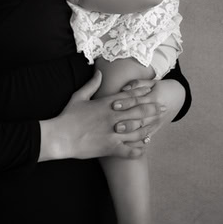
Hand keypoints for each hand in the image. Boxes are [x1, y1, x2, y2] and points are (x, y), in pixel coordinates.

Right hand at [38, 71, 166, 160]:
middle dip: (152, 109)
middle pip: (139, 112)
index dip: (142, 93)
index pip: (129, 96)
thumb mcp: (78, 97)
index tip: (152, 91)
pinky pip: (130, 150)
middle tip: (162, 109)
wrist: (60, 137)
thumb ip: (91, 85)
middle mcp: (113, 117)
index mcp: (106, 104)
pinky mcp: (110, 148)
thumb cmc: (67, 117)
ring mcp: (113, 133)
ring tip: (156, 127)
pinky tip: (144, 148)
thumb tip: (99, 73)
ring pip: (138, 131)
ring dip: (149, 128)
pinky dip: (139, 149)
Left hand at [109, 77, 185, 143]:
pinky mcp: (154, 130)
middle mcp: (156, 113)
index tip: (113, 105)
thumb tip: (124, 89)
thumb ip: (137, 84)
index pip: (137, 101)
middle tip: (115, 127)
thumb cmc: (160, 88)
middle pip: (141, 118)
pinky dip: (136, 143)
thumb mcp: (151, 83)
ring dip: (131, 136)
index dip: (125, 103)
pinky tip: (126, 147)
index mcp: (154, 98)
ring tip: (120, 138)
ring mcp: (156, 123)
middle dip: (128, 123)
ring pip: (143, 131)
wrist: (177, 98)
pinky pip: (145, 138)